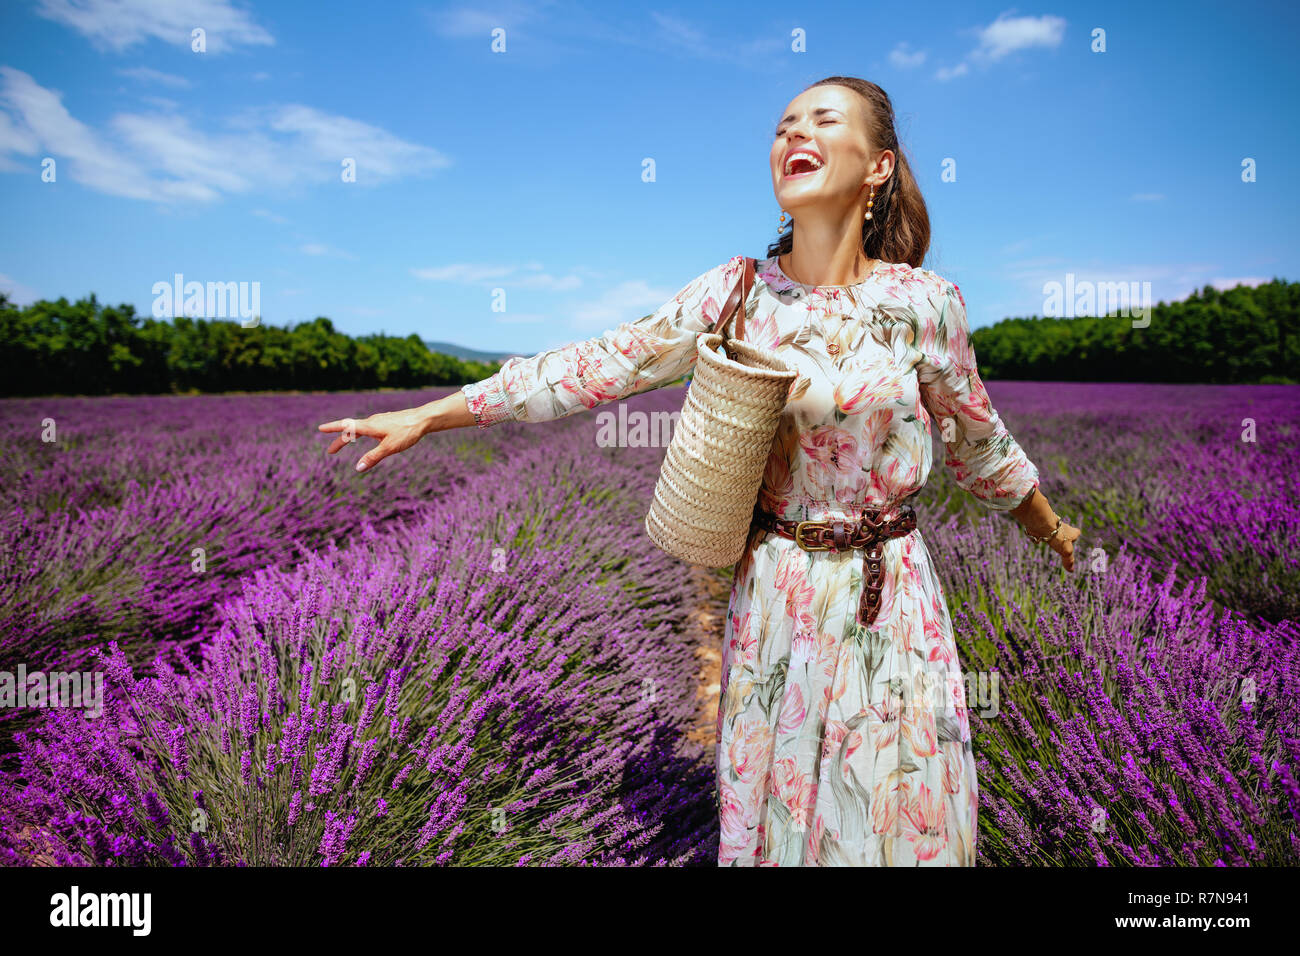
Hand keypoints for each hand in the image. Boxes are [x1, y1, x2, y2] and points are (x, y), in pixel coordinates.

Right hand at [318, 406, 433, 471]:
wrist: (423, 419)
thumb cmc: (406, 432)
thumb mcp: (389, 448)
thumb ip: (373, 458)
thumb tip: (358, 468)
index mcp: (369, 426)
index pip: (346, 427)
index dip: (332, 429)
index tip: (320, 429)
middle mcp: (372, 421)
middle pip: (351, 430)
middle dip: (340, 440)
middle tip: (330, 451)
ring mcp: (380, 420)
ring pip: (361, 428)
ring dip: (351, 436)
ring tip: (346, 442)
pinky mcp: (387, 421)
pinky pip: (370, 427)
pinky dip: (362, 433)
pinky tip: (371, 436)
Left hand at [1043, 519, 1081, 570]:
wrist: (1043, 524)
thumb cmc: (1058, 536)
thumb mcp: (1066, 551)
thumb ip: (1068, 561)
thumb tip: (1071, 570)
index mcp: (1071, 532)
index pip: (1076, 533)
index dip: (1075, 536)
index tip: (1074, 539)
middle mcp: (1062, 528)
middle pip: (1064, 531)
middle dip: (1063, 536)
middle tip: (1061, 541)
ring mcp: (1051, 525)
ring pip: (1052, 530)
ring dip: (1051, 535)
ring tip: (1049, 540)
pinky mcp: (1042, 525)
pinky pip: (1042, 531)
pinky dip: (1040, 534)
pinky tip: (1038, 538)